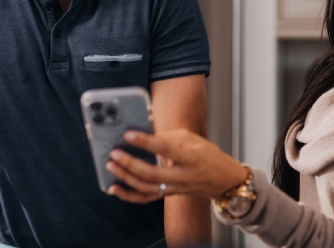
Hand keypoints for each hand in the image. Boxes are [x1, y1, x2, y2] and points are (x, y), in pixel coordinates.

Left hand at [106, 129, 246, 203]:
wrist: (222, 179)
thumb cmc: (207, 155)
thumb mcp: (193, 139)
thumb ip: (169, 136)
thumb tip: (146, 133)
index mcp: (191, 157)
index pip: (165, 149)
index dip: (146, 141)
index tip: (129, 134)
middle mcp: (182, 176)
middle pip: (152, 174)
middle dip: (130, 164)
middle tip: (115, 153)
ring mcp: (175, 188)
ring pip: (147, 188)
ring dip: (126, 178)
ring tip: (111, 166)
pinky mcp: (169, 195)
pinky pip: (146, 198)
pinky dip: (128, 195)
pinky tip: (115, 188)